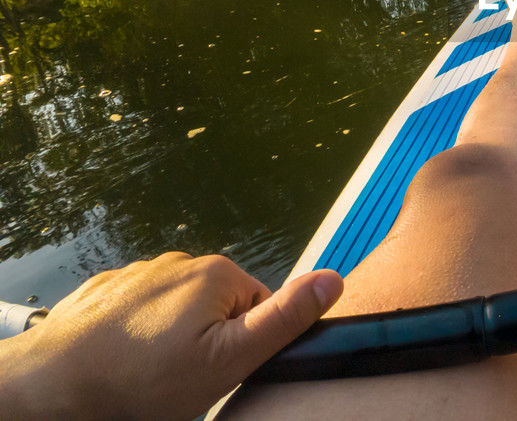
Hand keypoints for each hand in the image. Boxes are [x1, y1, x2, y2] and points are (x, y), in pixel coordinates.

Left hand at [0, 251, 342, 419]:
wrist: (47, 390)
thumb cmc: (140, 382)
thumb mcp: (228, 361)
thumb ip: (284, 318)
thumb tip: (334, 279)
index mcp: (217, 274)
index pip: (259, 307)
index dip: (243, 346)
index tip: (214, 371)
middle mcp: (178, 262)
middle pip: (217, 308)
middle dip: (205, 343)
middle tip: (179, 380)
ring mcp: (136, 275)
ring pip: (175, 313)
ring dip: (168, 341)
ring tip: (144, 378)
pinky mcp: (102, 293)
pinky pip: (136, 315)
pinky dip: (133, 339)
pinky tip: (118, 365)